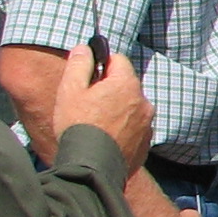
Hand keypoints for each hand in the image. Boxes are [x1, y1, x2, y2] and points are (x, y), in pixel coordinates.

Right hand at [51, 45, 152, 173]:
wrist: (91, 168)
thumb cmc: (78, 126)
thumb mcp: (70, 90)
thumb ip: (79, 64)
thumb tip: (84, 48)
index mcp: (127, 84)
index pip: (118, 59)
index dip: (101, 65)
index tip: (89, 77)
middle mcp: (143, 102)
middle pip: (126, 85)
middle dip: (109, 89)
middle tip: (88, 104)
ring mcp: (147, 124)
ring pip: (131, 107)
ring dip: (117, 110)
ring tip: (96, 125)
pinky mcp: (145, 143)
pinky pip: (134, 128)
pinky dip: (123, 129)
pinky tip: (105, 139)